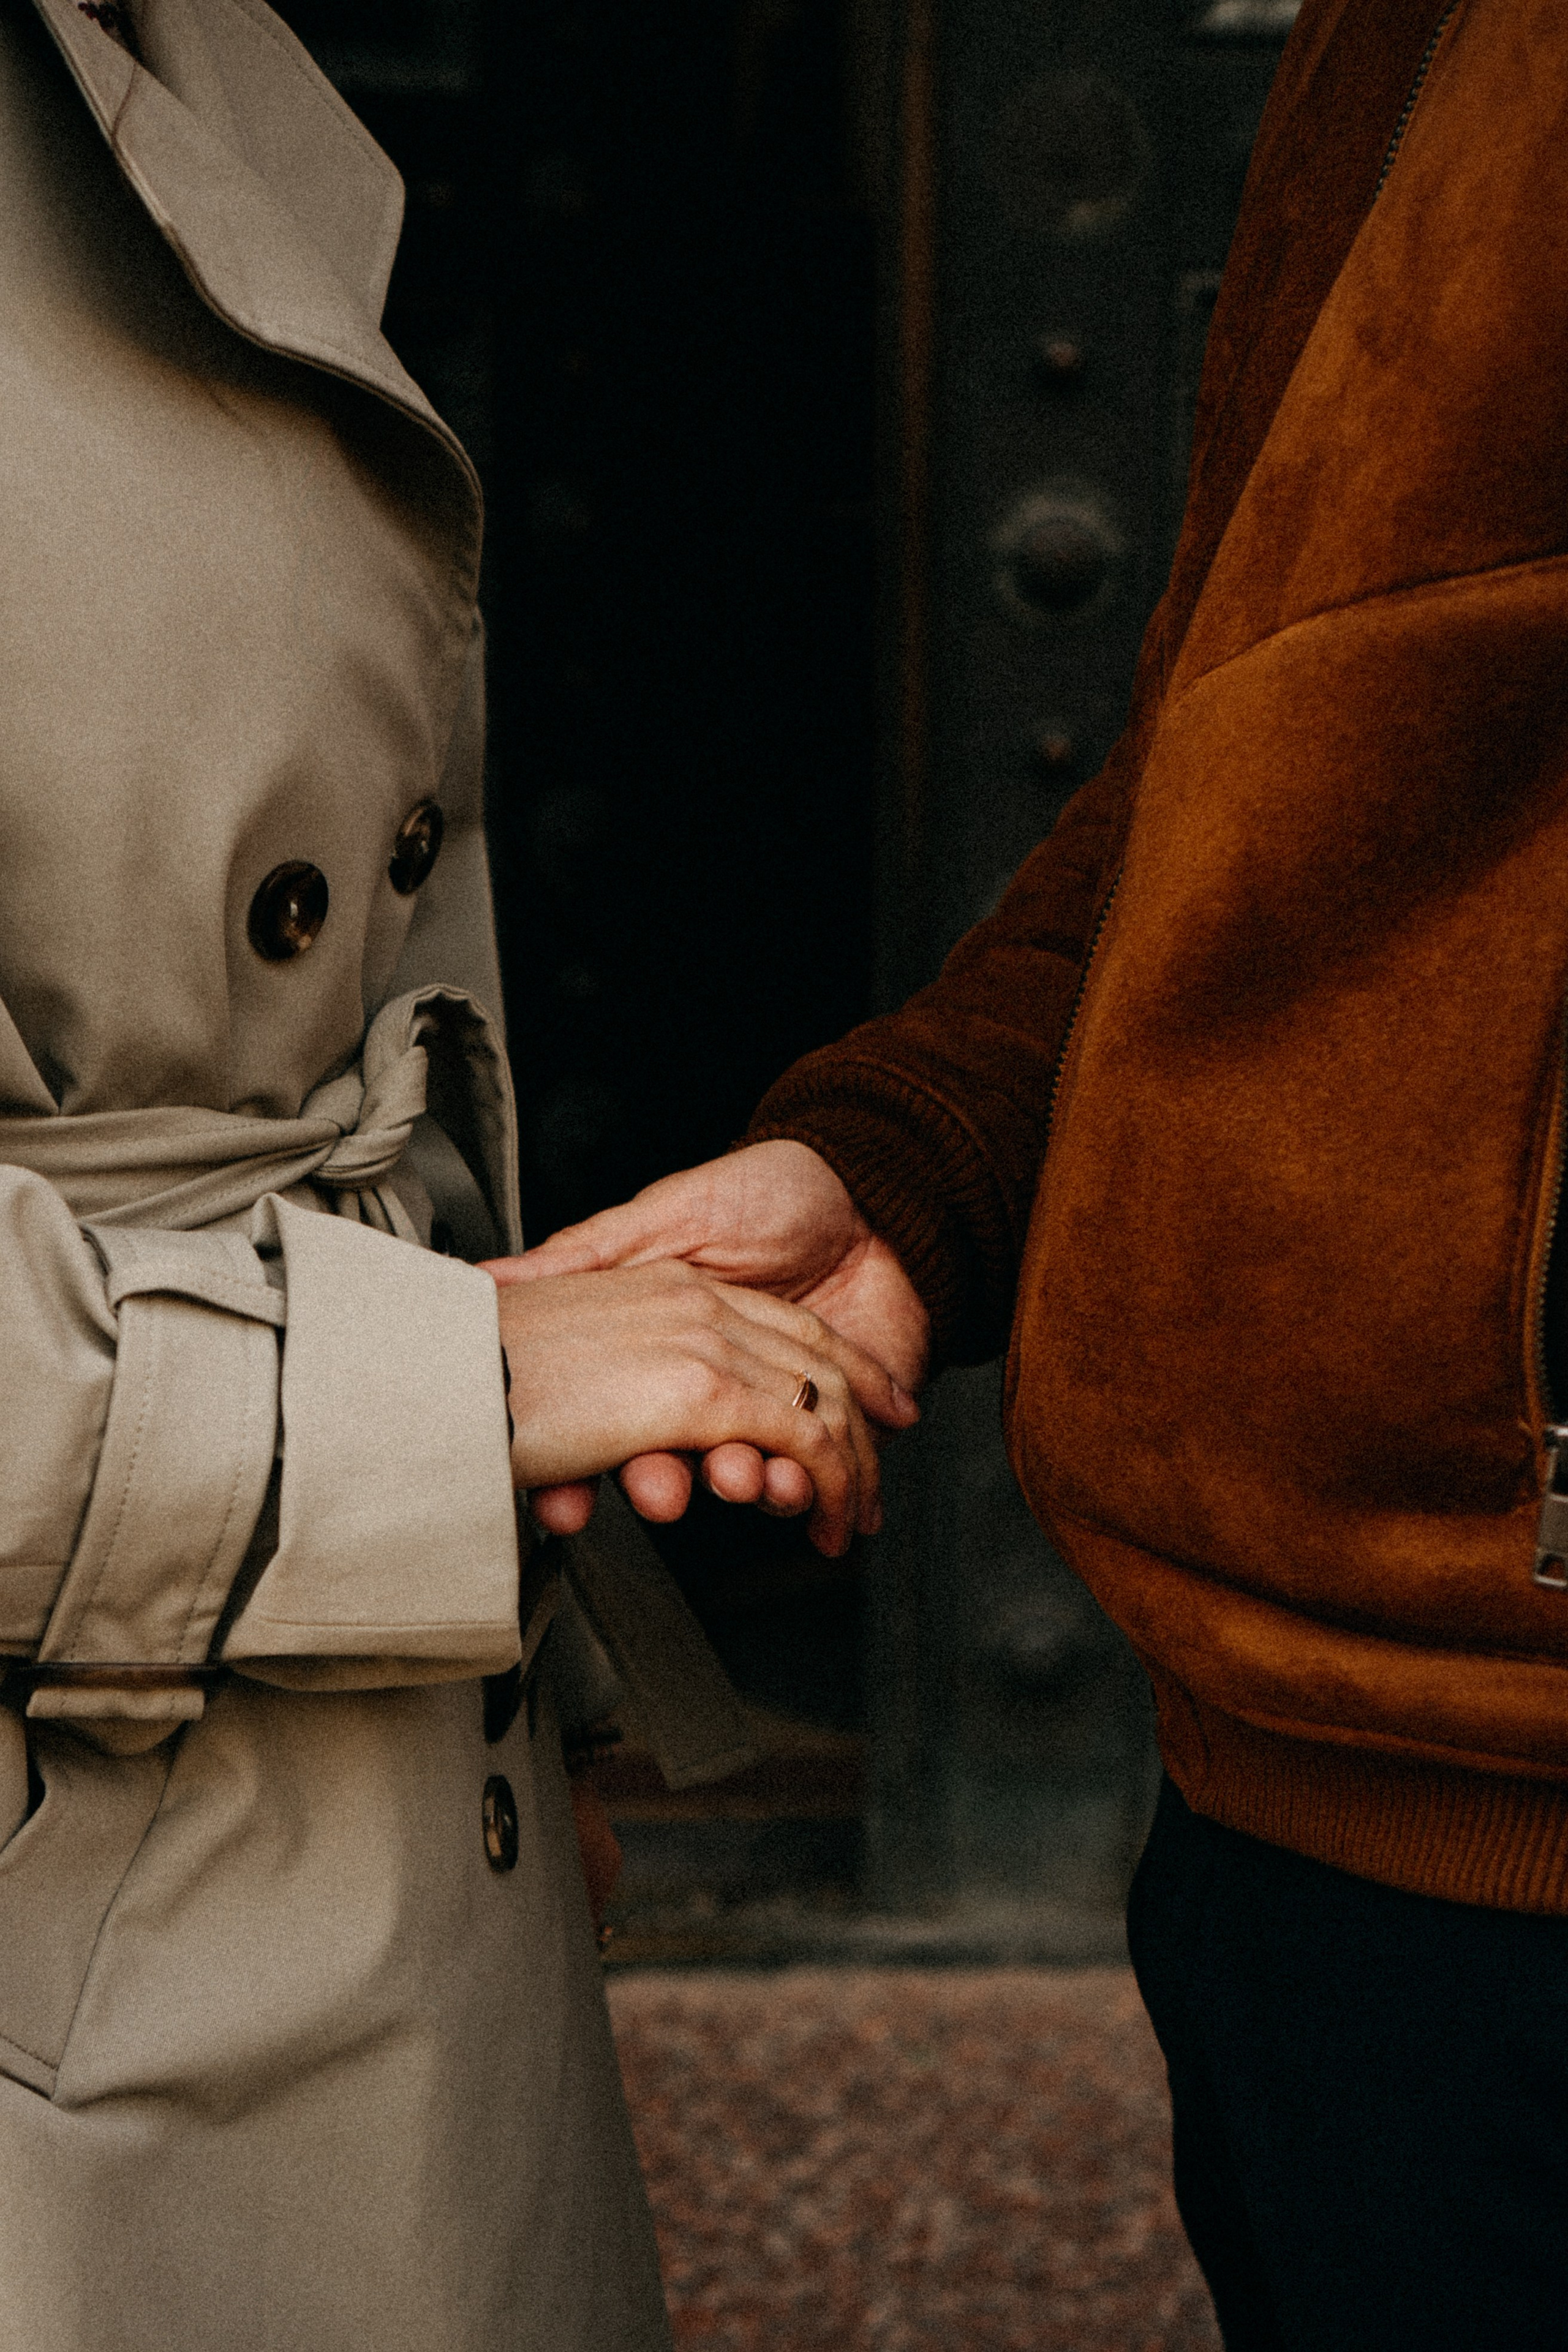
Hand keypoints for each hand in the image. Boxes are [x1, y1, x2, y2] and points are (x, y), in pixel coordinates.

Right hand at [485, 1141, 928, 1531]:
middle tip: (659, 1492)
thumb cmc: (768, 1190)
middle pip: (676, 1451)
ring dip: (743, 1486)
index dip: (583, 1462)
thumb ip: (586, 1251)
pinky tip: (801, 1492)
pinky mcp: (840, 1423)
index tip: (564, 1499)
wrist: (868, 1189)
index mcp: (666, 1343)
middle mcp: (713, 1384)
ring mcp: (774, 1407)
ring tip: (744, 1482)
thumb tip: (491, 1277)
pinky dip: (811, 1488)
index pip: (614, 1413)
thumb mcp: (663, 1212)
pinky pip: (816, 1467)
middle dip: (664, 1481)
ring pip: (745, 1466)